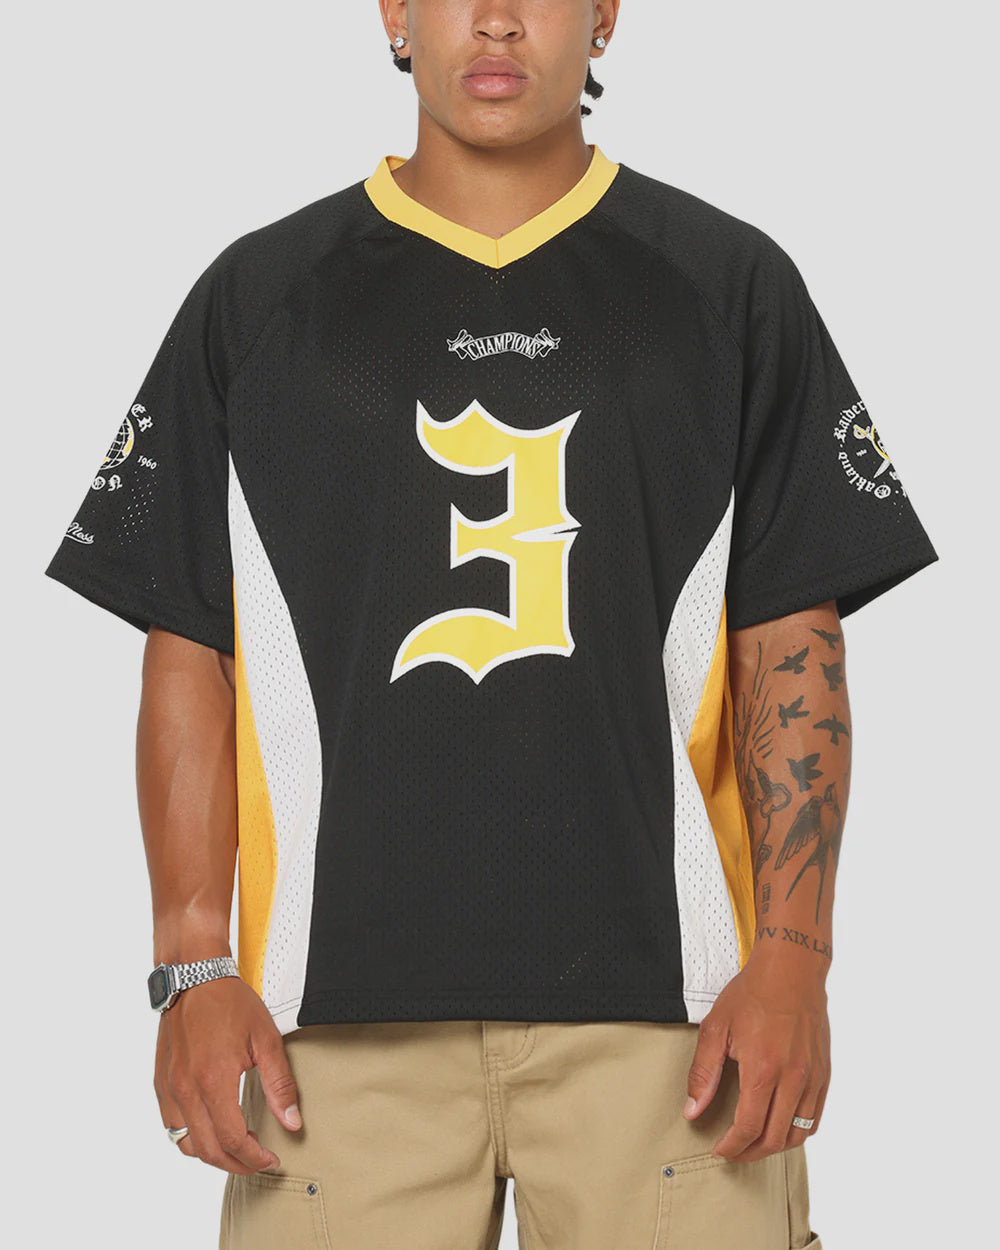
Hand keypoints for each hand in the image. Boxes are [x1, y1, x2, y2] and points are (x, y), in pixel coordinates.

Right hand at [154, 975, 302, 1174]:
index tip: (271, 1158)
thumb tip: (291, 1123)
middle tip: (258, 1160)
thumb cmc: (230, 1002)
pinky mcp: (160, 1083)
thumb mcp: (266, 1039)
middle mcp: (185, 1090)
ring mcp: (169, 1088)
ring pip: (186, 1144)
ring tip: (238, 1147)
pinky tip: (213, 1128)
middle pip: (208, 1150)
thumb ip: (279, 1084)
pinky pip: (172, 1126)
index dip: (254, 1157)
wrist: (193, 976)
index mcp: (213, 1080)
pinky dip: (192, 1138)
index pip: (232, 1139)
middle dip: (236, 1163)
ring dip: (213, 1154)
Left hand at [682, 949, 830, 1160]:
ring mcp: (812, 1078)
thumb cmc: (752, 994)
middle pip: (774, 1138)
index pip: (748, 1128)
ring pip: (799, 1134)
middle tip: (733, 1151)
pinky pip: (814, 1117)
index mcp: (763, 1069)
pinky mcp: (824, 1073)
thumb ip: (703, 1073)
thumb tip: (693, 1110)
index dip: (732, 1146)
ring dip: (775, 1146)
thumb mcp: (716, 1027)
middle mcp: (792, 1079)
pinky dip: (798, 1131)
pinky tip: (780, 1126)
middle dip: (750, 1153)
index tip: (719, 1150)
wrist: (791, 970)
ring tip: (755, 1143)